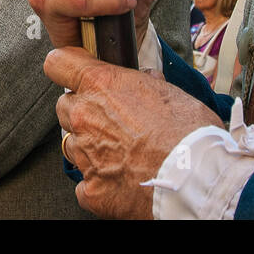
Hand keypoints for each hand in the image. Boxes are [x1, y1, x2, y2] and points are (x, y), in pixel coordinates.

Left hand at [48, 47, 223, 218]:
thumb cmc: (188, 132)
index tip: (72, 71)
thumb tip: (146, 80)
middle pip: (64, 107)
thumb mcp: (170, 92)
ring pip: (72, 145)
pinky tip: (121, 179)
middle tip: (111, 120)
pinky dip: (99, 182)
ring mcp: (85, 155)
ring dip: (90, 147)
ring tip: (122, 152)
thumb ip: (147, 84)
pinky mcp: (91, 190)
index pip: (58, 63)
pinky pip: (84, 183)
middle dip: (82, 111)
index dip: (65, 66)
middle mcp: (85, 117)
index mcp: (101, 85)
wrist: (195, 178)